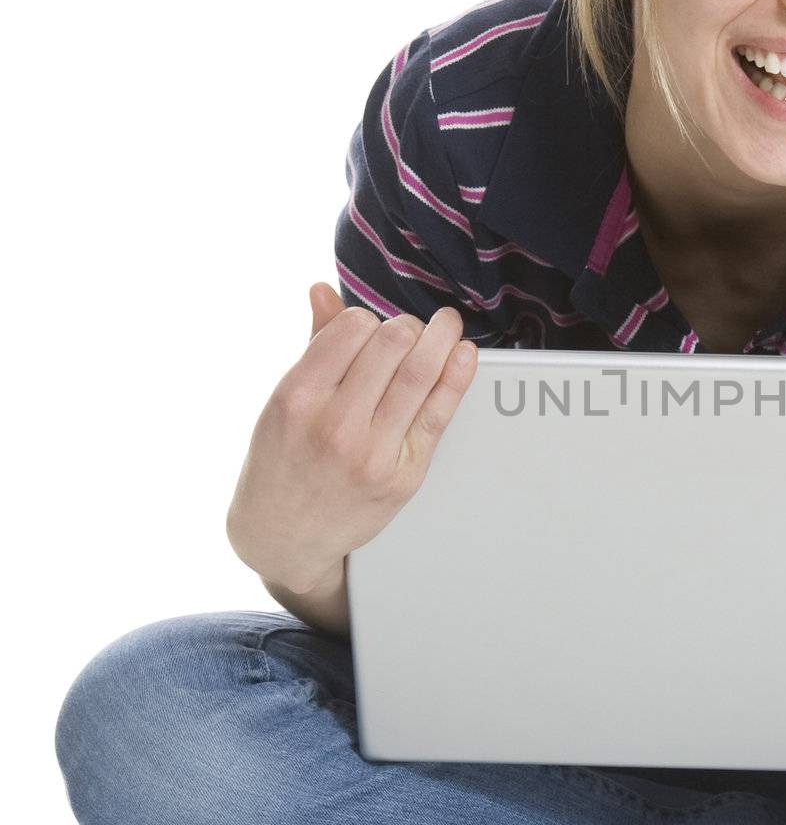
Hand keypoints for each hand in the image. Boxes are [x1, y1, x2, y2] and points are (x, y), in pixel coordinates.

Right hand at [226, 282, 477, 592]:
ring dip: (442, 338)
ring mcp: (372, 452)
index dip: (368, 318)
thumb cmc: (282, 462)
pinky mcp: (404, 474)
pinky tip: (464, 354)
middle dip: (408, 325)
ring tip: (447, 325)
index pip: (351, 329)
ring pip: (420, 374)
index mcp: (297, 398)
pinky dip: (457, 377)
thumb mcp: (283, 401)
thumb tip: (323, 289)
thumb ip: (313, 345)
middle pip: (392, 345)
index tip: (371, 326)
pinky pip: (438, 414)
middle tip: (412, 327)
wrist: (284, 536)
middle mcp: (334, 425)